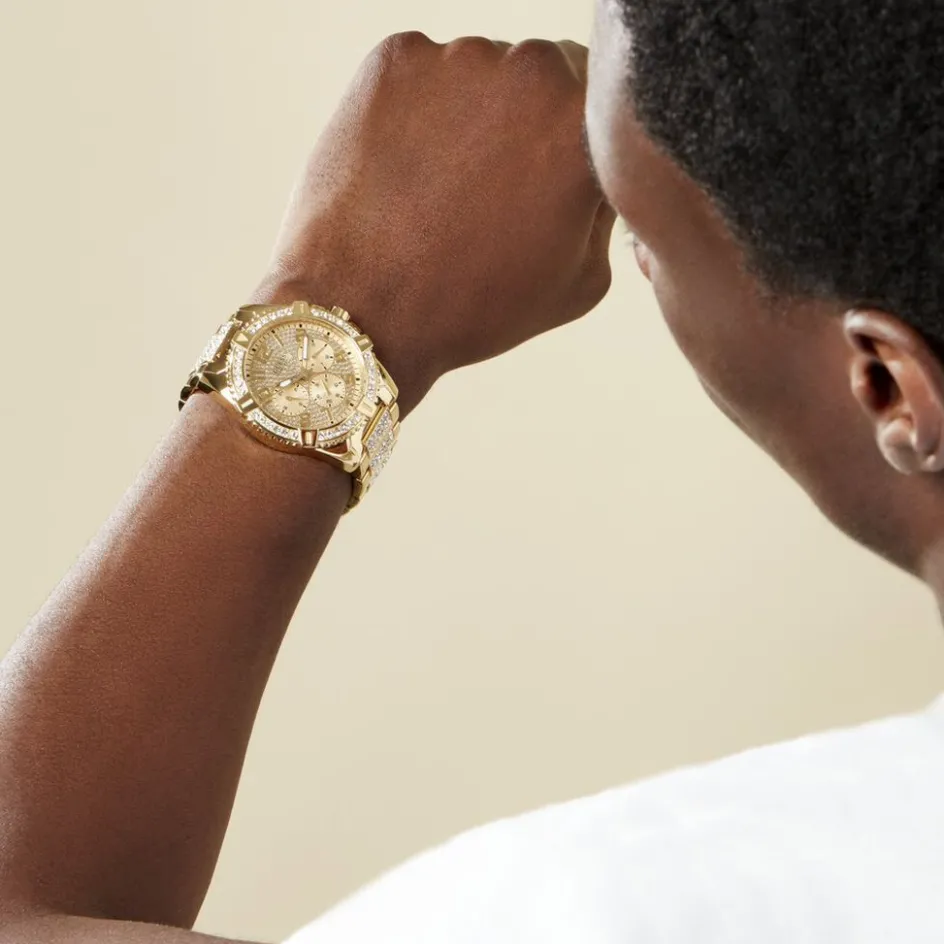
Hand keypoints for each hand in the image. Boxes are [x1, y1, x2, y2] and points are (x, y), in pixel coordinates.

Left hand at [251, 33, 614, 415]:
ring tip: (442, 186)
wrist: (364, 310)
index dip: (577, 139)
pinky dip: (417, 108)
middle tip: (494, 184)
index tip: (550, 175)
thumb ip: (608, 207)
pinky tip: (406, 168)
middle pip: (543, 74)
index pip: (601, 101)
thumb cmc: (471, 306)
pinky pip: (422, 73)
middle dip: (528, 118)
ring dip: (471, 112)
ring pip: (480, 71)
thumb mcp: (583, 281)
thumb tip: (597, 169)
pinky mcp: (395, 60)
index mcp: (584, 126)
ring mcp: (458, 59)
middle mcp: (529, 74)